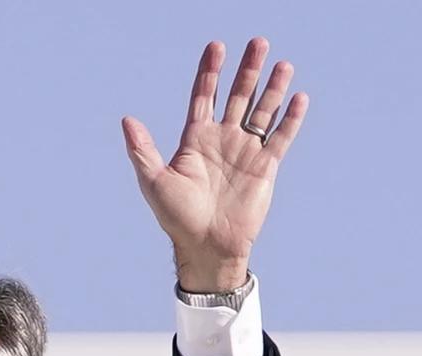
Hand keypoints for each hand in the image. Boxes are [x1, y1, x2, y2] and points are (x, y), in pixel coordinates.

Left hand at [122, 37, 308, 291]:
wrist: (206, 245)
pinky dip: (290, 118)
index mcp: (195, 140)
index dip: (209, 72)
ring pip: (262, 111)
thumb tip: (126, 120)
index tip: (216, 47)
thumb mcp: (154, 181)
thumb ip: (142, 150)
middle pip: (237, 96)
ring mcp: (245, 151)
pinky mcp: (265, 166)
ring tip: (281, 63)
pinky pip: (280, 137)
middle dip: (247, 70)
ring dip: (272, 88)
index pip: (203, 96)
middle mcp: (222, 140)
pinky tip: (298, 97)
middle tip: (257, 42)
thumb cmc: (176, 216)